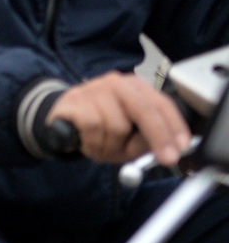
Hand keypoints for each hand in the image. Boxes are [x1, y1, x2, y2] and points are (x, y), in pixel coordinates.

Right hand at [49, 71, 190, 166]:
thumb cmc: (100, 128)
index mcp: (136, 88)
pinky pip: (94, 128)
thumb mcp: (128, 139)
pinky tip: (88, 141)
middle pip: (144, 109)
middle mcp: (117, 83)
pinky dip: (94, 142)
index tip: (182, 147)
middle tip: (166, 159)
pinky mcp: (75, 100)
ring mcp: (94, 89)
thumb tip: (160, 146)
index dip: (174, 127)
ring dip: (112, 145)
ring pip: (117, 125)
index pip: (161, 104)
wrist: (61, 119)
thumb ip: (145, 141)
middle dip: (158, 136)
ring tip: (102, 146)